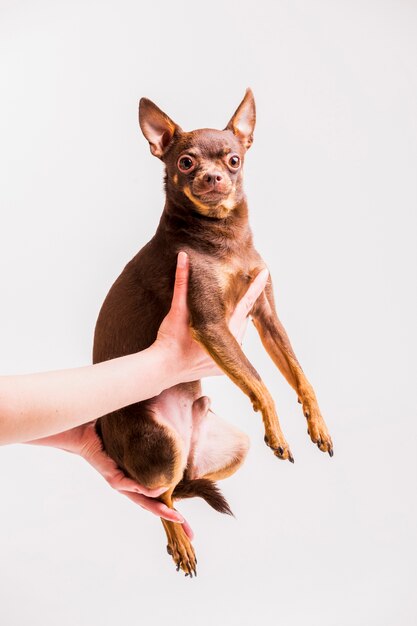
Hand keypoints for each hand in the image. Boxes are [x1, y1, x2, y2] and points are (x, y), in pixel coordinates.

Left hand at [28, 423, 193, 539]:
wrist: (83, 428)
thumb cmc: (106, 431)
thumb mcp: (133, 438)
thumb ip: (147, 439)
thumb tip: (166, 429)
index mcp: (133, 477)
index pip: (154, 495)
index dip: (169, 507)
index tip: (186, 519)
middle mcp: (127, 484)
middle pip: (151, 505)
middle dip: (169, 517)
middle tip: (188, 532)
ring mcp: (120, 482)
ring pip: (143, 500)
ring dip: (160, 508)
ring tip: (175, 514)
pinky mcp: (112, 477)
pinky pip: (132, 486)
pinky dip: (146, 490)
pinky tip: (159, 490)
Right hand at [155, 251, 268, 381]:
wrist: (162, 369)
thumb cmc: (169, 339)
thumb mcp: (176, 310)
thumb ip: (182, 283)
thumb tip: (183, 256)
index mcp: (223, 329)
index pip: (245, 303)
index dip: (255, 287)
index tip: (265, 273)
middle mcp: (230, 346)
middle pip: (242, 320)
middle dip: (240, 308)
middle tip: (233, 296)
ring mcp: (227, 361)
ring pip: (237, 335)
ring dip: (232, 324)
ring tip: (220, 318)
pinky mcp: (221, 371)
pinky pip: (229, 351)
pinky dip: (225, 342)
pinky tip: (211, 339)